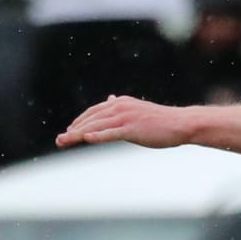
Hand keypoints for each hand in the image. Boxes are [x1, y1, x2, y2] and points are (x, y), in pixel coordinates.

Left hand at [57, 96, 191, 148]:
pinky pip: (111, 133)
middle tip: (59, 140)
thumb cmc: (160, 120)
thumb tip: (110, 98)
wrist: (180, 124)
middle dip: (73, 130)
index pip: (93, 112)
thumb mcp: (136, 109)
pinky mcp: (133, 128)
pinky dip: (98, 136)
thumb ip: (121, 106)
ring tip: (65, 141)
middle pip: (91, 119)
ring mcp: (126, 118)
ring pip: (97, 127)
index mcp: (120, 103)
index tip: (68, 131)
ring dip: (79, 135)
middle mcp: (120, 107)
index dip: (79, 122)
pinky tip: (86, 139)